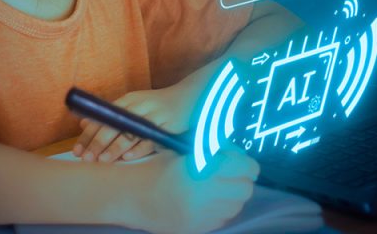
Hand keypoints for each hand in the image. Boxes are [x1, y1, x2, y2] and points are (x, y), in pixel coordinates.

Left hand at [73, 84, 195, 162]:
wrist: (190, 97)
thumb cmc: (156, 105)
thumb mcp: (132, 105)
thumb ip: (110, 115)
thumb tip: (83, 123)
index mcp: (127, 101)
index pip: (103, 117)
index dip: (89, 134)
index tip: (77, 150)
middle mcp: (138, 106)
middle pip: (113, 125)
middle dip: (98, 143)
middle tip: (87, 158)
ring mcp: (153, 115)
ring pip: (130, 133)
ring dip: (115, 148)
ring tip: (103, 160)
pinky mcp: (166, 125)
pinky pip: (150, 139)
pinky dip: (138, 149)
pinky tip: (127, 157)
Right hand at [118, 149, 258, 233]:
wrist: (131, 196)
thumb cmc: (156, 167)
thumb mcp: (184, 151)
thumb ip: (212, 151)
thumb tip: (237, 153)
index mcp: (205, 171)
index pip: (246, 168)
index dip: (245, 162)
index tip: (238, 159)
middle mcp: (207, 196)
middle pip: (245, 189)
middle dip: (242, 179)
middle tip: (231, 172)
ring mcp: (203, 217)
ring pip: (236, 207)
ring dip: (233, 195)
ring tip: (218, 186)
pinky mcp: (197, 230)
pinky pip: (222, 220)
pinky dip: (220, 209)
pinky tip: (207, 201)